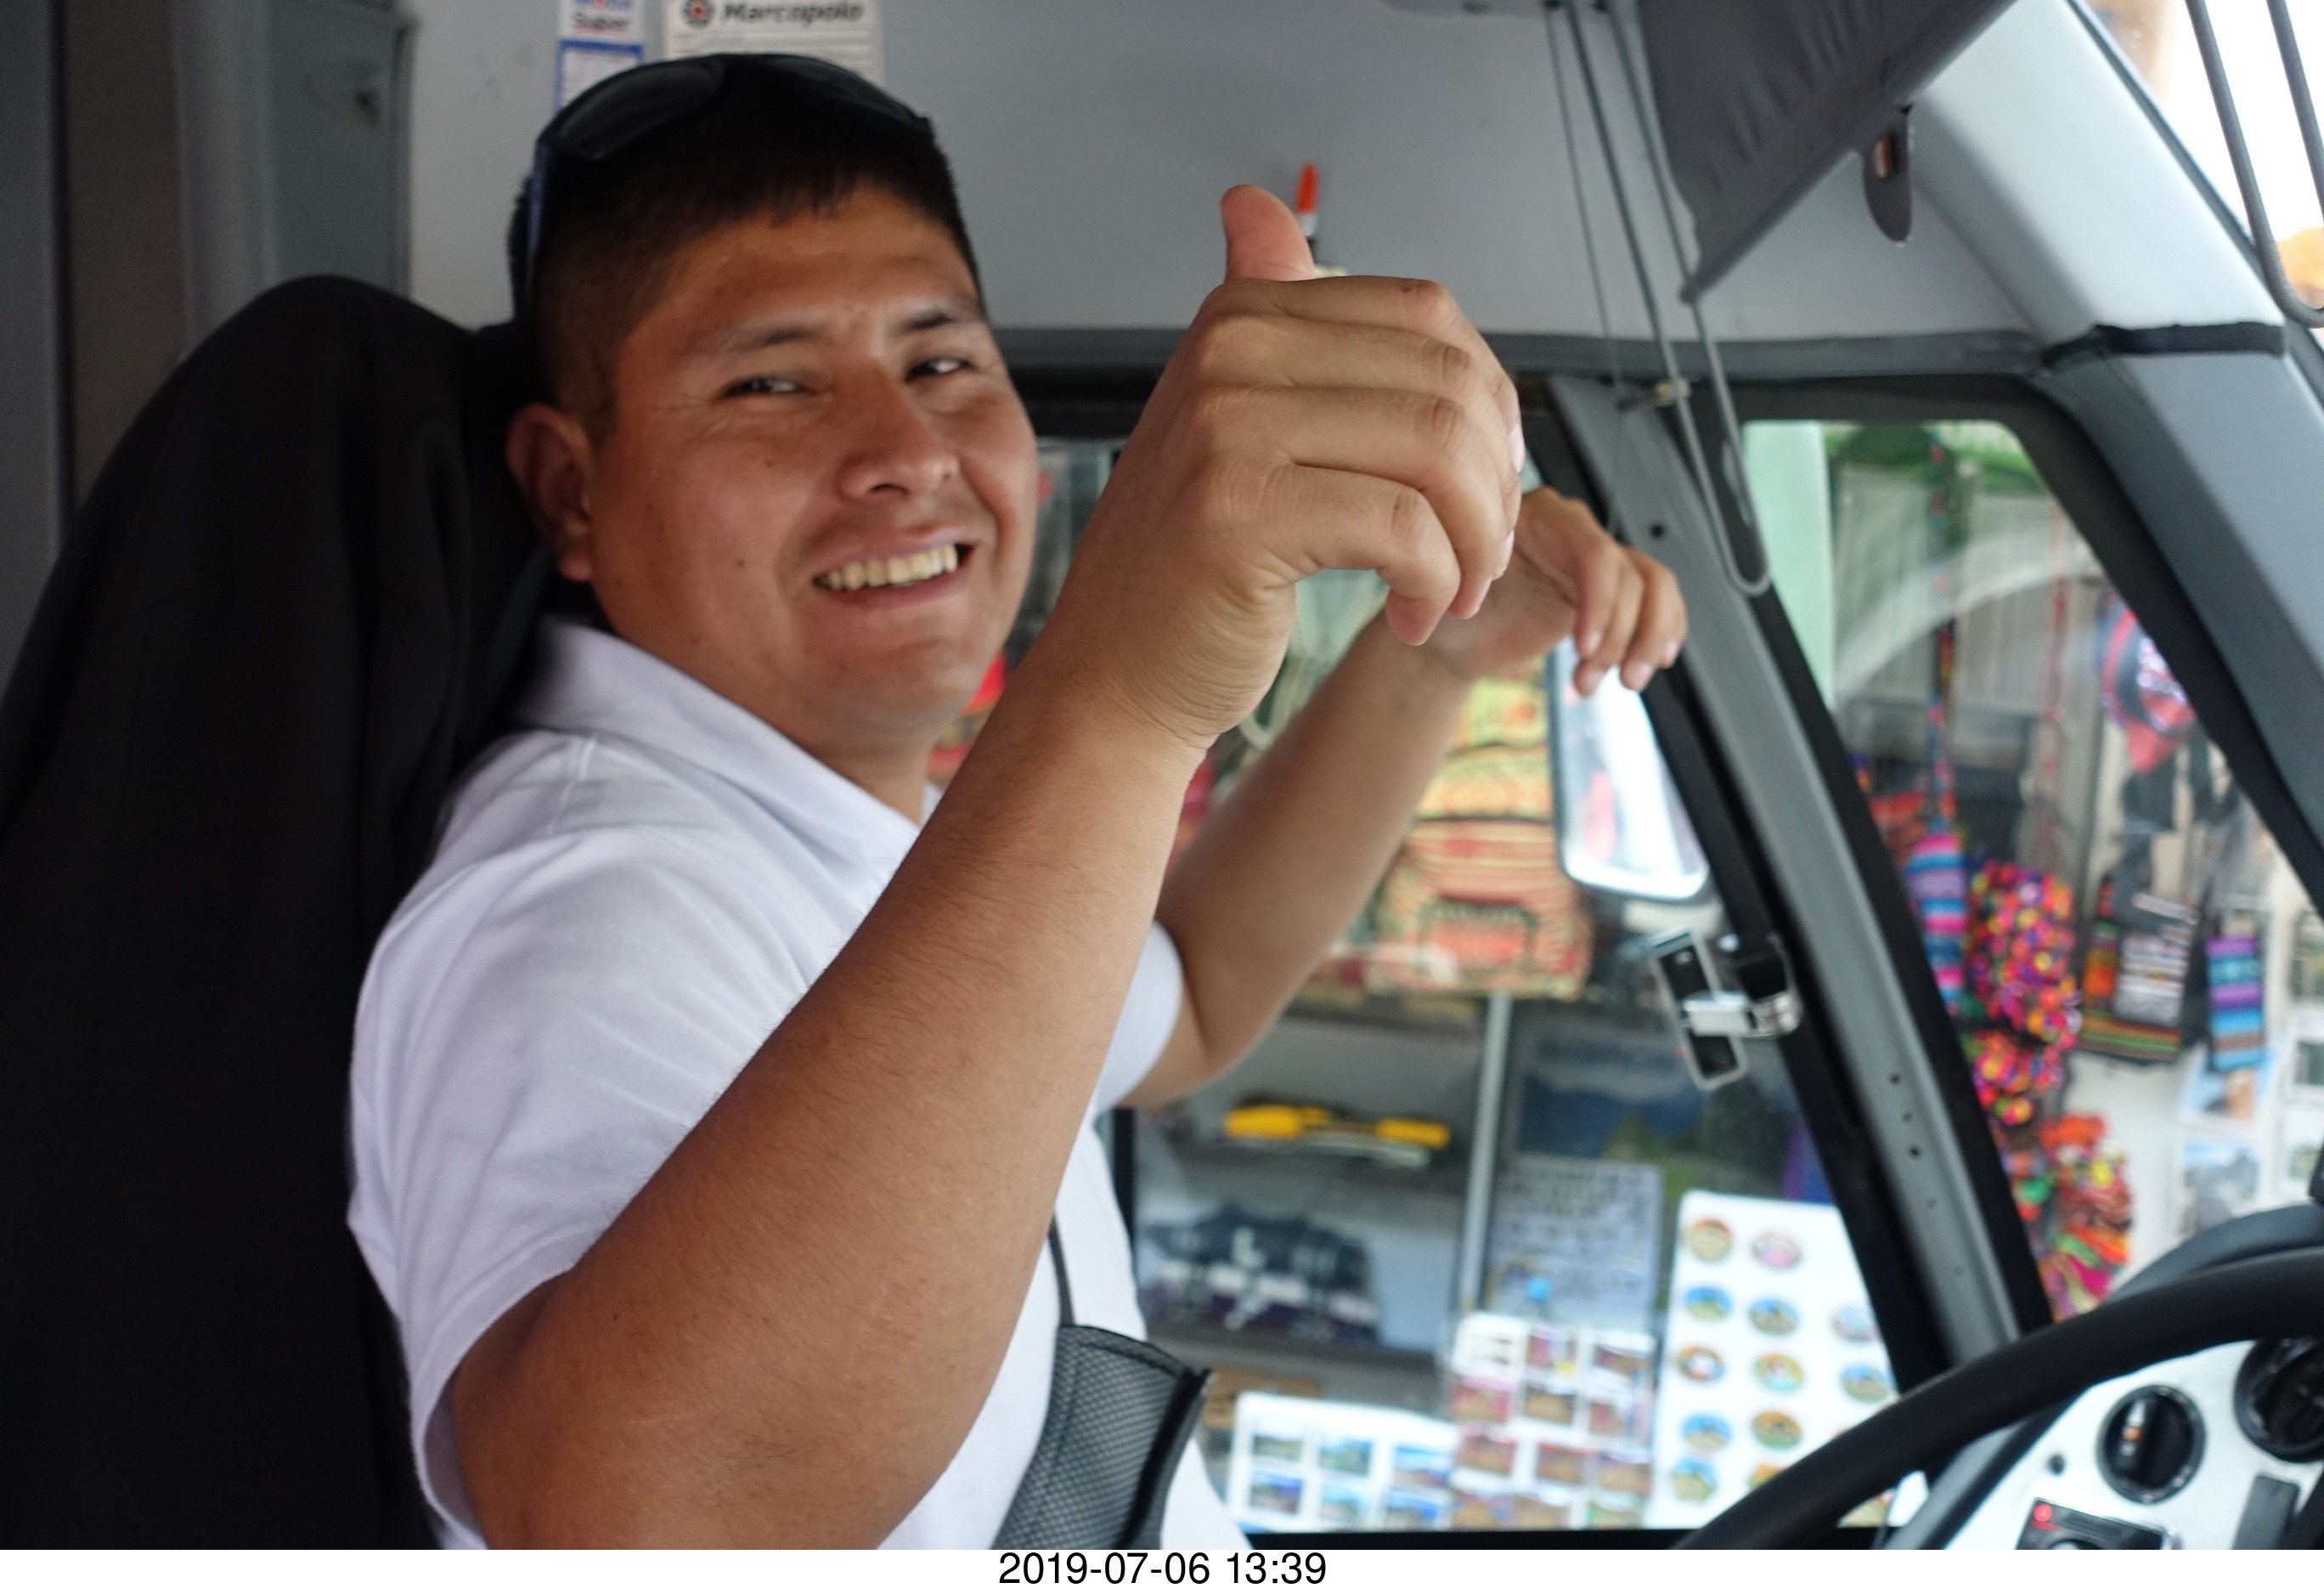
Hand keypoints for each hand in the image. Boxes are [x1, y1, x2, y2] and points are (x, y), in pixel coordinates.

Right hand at [1036, 185, 1522, 750]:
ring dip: (1477, 538)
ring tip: (1458, 586)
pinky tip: (1415, 614)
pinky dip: (1434, 581)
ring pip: (1436, 453)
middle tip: (1485, 552)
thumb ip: (1269, 319)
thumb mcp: (1233, 424)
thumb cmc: (1194, 567)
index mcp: (1240, 317)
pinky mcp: (1238, 512)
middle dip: (1496, 480)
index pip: (1427, 316)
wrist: (1118, 674)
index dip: (1490, 402)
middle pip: (1446, 383)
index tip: (1484, 482)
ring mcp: (1227, 429)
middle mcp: (1229, 353)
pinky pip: (1400, 528)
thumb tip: (1253, 204)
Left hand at [1418, 484, 1686, 693]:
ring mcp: (1596, 560)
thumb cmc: (1446, 609)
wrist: (1453, 636)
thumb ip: (1478, 581)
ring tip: (1621, 683)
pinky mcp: (1610, 592)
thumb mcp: (1453, 594)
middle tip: (1592, 678)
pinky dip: (1663, 632)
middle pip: (1630, 575)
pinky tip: (1650, 665)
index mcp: (1537, 517)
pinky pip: (1657, 601)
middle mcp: (1573, 530)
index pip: (1594, 552)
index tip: (1585, 648)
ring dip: (1645, 640)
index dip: (1601, 603)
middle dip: (1620, 636)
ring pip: (1653, 587)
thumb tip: (1489, 586)